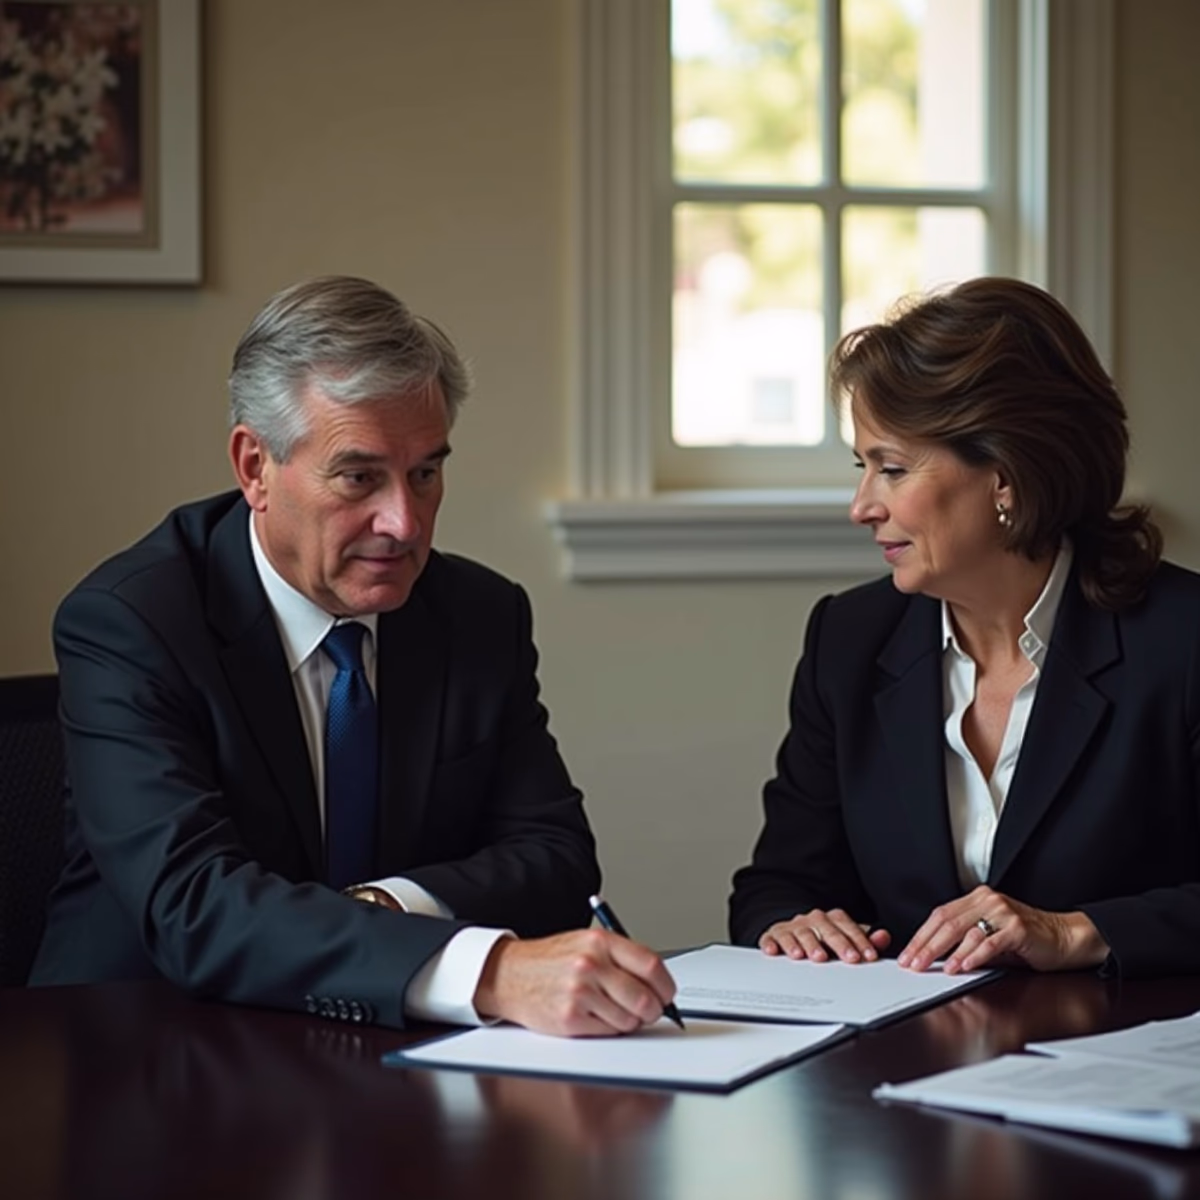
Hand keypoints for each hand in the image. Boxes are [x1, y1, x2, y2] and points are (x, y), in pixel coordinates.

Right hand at [473, 930, 676, 1036]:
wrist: (509, 975)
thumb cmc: (551, 960)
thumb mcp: (586, 943)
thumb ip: (621, 958)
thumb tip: (658, 984)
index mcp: (600, 941)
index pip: (651, 965)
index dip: (666, 986)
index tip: (667, 994)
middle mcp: (591, 964)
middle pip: (645, 998)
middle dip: (653, 1010)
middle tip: (648, 1010)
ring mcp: (580, 992)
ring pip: (629, 1020)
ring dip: (628, 1021)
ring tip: (610, 1009)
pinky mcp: (570, 1019)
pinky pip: (608, 1032)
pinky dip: (608, 1029)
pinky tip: (594, 1016)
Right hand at [758, 908, 890, 963]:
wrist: (790, 931)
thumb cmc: (820, 938)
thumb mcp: (843, 938)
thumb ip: (863, 939)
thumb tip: (883, 936)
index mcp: (830, 919)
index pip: (846, 926)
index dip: (859, 940)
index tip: (868, 956)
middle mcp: (812, 920)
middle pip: (826, 929)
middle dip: (838, 944)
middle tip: (849, 958)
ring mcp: (792, 927)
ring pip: (800, 933)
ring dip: (808, 944)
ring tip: (815, 957)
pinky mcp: (773, 935)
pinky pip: (771, 938)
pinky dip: (772, 944)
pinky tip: (774, 952)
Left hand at [897, 885, 1109, 973]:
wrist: (1066, 937)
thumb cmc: (1028, 939)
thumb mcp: (991, 937)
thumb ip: (967, 942)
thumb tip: (936, 959)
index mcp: (977, 899)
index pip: (940, 915)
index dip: (921, 936)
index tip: (908, 954)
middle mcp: (988, 901)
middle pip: (948, 922)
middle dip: (926, 946)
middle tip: (914, 963)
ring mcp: (1003, 912)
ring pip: (965, 931)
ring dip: (947, 952)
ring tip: (934, 967)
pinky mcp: (1018, 928)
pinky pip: (990, 942)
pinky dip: (973, 956)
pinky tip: (962, 967)